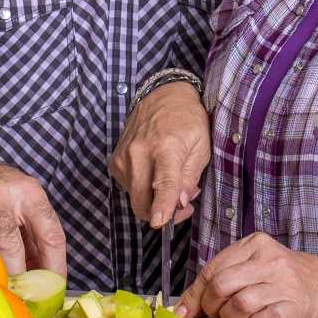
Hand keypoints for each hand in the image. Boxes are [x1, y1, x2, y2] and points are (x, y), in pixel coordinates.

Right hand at [108, 81, 209, 227]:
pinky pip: (128, 188)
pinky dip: (143, 189)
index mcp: (166, 147)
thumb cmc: (187, 120)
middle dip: (162, 214)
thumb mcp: (202, 146)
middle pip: (142, 201)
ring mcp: (123, 157)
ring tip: (171, 182)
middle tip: (182, 206)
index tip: (160, 223)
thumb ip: (190, 177)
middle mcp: (139, 152)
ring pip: (135, 198)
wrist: (163, 95)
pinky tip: (155, 175)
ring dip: (153, 201)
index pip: (163, 183)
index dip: (162, 206)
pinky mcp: (115, 161)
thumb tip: (180, 203)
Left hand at [177, 233, 317, 317]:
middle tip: (216, 314)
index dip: (194, 294)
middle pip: (221, 284)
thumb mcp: (254, 268)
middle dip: (211, 306)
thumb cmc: (285, 279)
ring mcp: (284, 283)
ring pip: (239, 304)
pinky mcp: (295, 307)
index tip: (185, 312)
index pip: (213, 269)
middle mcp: (270, 260)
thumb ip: (222, 280)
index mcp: (255, 244)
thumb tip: (185, 308)